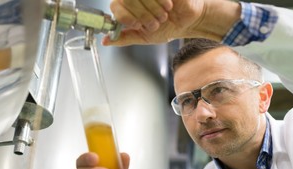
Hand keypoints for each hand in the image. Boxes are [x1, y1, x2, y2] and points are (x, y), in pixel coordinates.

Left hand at [104, 0, 240, 45]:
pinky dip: (162, 2)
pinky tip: (169, 6)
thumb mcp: (143, 37)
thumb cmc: (166, 28)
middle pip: (128, 0)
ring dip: (153, 10)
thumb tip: (105, 41)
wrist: (187, 21)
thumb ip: (124, 38)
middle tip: (154, 23)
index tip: (136, 24)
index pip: (116, 6)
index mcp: (127, 8)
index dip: (125, 16)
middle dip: (142, 16)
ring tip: (163, 16)